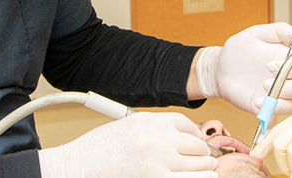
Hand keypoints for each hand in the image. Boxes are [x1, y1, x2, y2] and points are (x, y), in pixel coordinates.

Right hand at [38, 112, 217, 177]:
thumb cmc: (99, 148)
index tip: (198, 140)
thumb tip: (179, 136)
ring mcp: (157, 159)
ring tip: (211, 169)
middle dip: (204, 152)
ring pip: (196, 163)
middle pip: (193, 143)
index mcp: (148, 120)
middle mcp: (156, 136)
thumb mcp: (128, 127)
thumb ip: (153, 128)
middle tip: (209, 158)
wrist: (80, 165)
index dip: (195, 133)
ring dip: (206, 167)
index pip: (183, 123)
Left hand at [196, 23, 291, 114]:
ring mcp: (276, 95)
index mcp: (286, 61)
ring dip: (279, 104)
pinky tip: (258, 111)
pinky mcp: (265, 108)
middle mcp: (285, 79)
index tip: (269, 65)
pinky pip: (274, 120)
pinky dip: (270, 120)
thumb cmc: (239, 49)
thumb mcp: (255, 34)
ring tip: (258, 99)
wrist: (220, 67)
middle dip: (287, 87)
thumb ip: (278, 31)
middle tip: (264, 83)